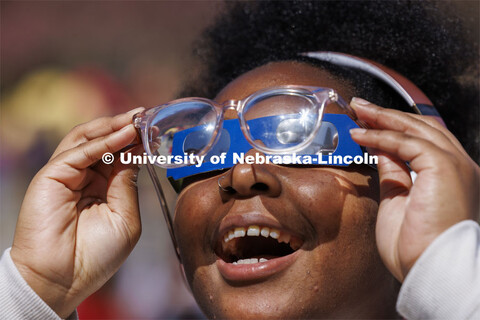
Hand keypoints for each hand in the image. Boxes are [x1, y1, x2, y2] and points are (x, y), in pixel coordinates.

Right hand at [10, 108, 143, 317]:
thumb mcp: (125, 218)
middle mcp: (85, 177)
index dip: (137, 142)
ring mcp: (68, 174)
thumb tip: (135, 154)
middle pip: (105, 142)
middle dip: (127, 128)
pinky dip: (103, 141)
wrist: (63, 279)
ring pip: (89, 139)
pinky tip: (124, 135)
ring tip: (137, 119)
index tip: (157, 129)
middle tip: (148, 117)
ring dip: (114, 127)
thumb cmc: (96, 255)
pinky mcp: (52, 175)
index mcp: (103, 188)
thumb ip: (127, 185)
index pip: (120, 156)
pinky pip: (80, 151)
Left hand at [349, 97, 478, 281]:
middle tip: (359, 108)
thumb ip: (393, 172)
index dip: (395, 127)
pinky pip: (407, 142)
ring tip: (357, 111)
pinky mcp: (445, 167)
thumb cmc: (415, 248)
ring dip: (383, 117)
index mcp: (451, 177)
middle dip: (387, 115)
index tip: (367, 122)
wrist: (430, 271)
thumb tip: (379, 149)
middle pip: (422, 127)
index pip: (424, 140)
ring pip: (416, 128)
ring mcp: (456, 165)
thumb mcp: (398, 200)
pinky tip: (359, 134)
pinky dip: (381, 135)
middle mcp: (460, 166)